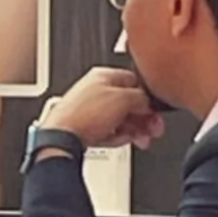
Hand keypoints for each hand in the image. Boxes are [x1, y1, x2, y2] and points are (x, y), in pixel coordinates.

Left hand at [40, 67, 165, 151]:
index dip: (148, 98)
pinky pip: (109, 131)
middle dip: (143, 118)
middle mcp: (96, 91)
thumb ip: (141, 98)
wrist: (61, 138)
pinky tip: (120, 140)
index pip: (135, 82)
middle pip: (129, 103)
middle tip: (152, 129)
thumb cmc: (84, 114)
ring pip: (121, 119)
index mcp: (103, 76)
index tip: (156, 112)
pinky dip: (118, 137)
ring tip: (140, 139)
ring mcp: (90, 110)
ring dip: (134, 130)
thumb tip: (149, 103)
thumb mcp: (122, 99)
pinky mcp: (86, 127)